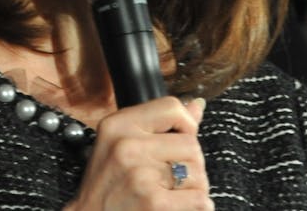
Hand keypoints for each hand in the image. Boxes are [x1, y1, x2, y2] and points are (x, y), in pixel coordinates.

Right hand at [65, 97, 211, 209]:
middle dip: (191, 164)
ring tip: (173, 195)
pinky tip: (180, 207)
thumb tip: (196, 106)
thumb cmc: (107, 186)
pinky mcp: (153, 202)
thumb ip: (159, 126)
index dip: (186, 125)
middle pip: (191, 144)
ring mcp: (139, 175)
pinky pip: (199, 199)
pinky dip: (199, 207)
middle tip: (172, 179)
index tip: (182, 140)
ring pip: (197, 173)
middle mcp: (127, 146)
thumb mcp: (120, 145)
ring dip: (194, 188)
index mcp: (118, 125)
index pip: (171, 108)